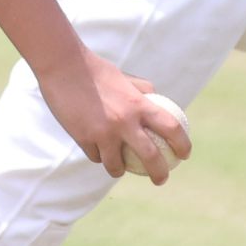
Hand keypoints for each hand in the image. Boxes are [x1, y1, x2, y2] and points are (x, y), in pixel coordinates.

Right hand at [37, 52, 193, 184]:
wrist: (62, 66)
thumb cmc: (94, 68)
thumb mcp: (123, 76)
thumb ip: (140, 89)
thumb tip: (154, 97)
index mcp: (138, 104)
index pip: (171, 128)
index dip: (182, 144)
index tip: (184, 155)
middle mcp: (124, 121)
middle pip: (151, 157)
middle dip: (160, 174)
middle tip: (161, 179)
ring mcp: (102, 132)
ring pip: (116, 165)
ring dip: (119, 170)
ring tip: (120, 170)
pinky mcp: (83, 138)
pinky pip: (95, 155)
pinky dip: (97, 155)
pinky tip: (97, 153)